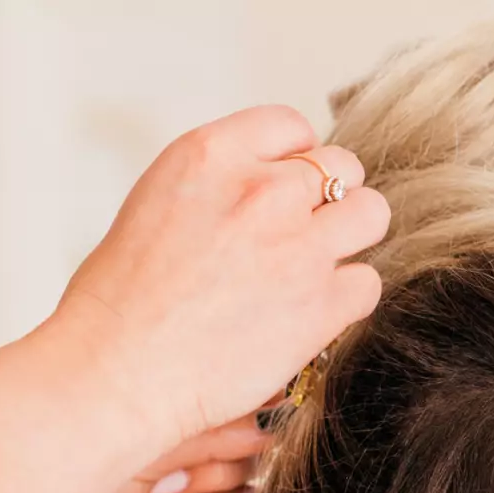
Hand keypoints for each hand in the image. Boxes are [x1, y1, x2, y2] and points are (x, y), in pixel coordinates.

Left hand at [20, 412, 269, 492]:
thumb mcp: (138, 432)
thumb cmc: (55, 476)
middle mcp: (181, 473)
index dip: (239, 435)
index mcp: (171, 426)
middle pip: (252, 472)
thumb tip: (269, 406)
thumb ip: (206, 418)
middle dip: (212, 480)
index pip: (243, 423)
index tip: (210, 440)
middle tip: (163, 483)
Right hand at [45, 104, 389, 452]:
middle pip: (340, 168)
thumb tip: (264, 188)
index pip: (291, 125)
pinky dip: (350, 300)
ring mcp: (299, 247)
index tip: (293, 188)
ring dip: (354, 239)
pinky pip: (368, 284)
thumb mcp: (161, 200)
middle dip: (330, 200)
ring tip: (324, 270)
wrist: (122, 366)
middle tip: (309, 235)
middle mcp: (263, 191)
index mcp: (214, 154)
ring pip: (372, 215)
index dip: (299, 158)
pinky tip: (318, 315)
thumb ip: (221, 185)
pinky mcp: (322, 305)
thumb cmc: (125, 299)